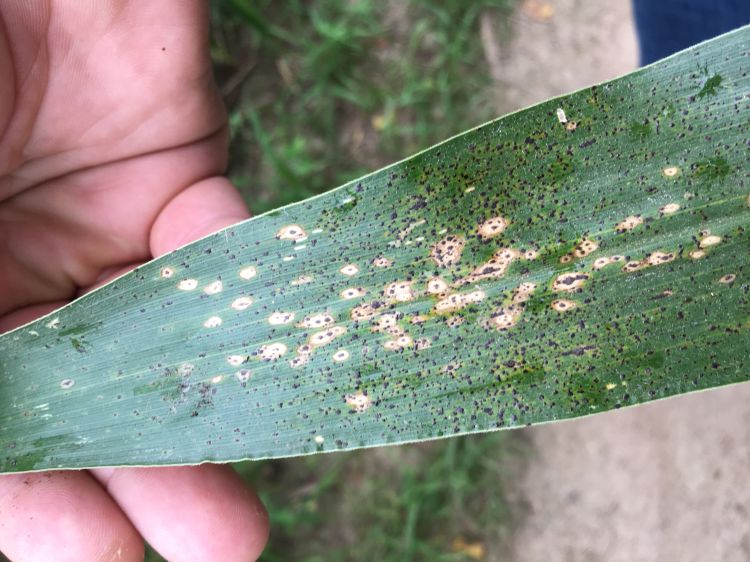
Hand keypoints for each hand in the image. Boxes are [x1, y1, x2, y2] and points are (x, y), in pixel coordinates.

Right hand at [0, 2, 267, 560]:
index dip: (35, 498)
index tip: (94, 550)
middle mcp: (21, 276)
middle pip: (95, 398)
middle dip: (148, 477)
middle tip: (217, 544)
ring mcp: (104, 232)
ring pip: (175, 339)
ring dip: (217, 410)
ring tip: (245, 511)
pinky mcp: (179, 178)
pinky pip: (220, 242)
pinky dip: (241, 282)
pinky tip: (263, 335)